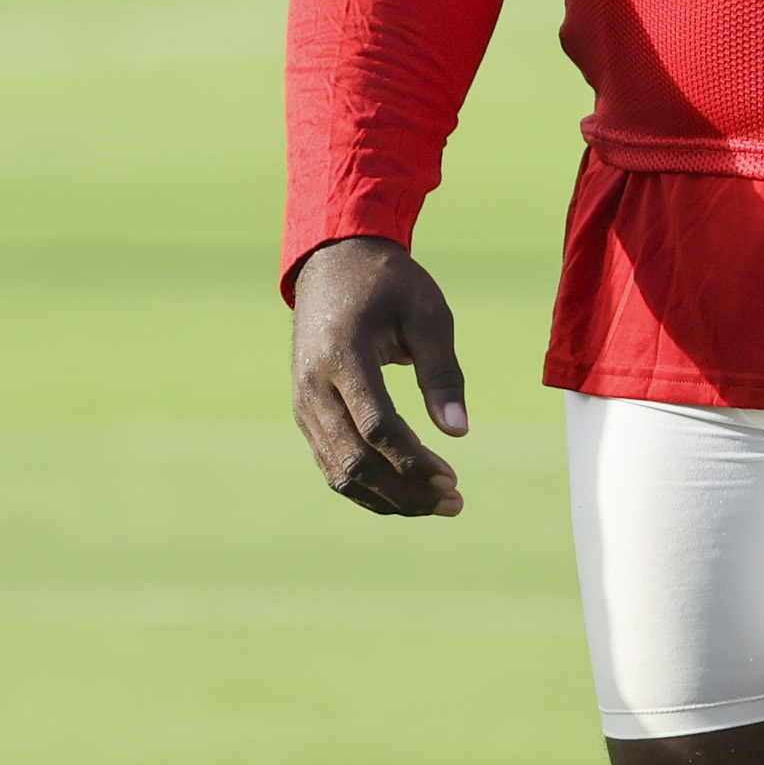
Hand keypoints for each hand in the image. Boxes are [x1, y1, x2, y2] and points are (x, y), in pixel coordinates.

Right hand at [288, 235, 469, 516]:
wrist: (332, 262)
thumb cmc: (388, 283)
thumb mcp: (427, 313)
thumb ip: (442, 372)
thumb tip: (459, 431)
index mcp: (343, 355)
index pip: (377, 427)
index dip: (414, 462)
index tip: (453, 478)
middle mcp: (314, 386)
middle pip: (355, 461)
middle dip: (405, 491)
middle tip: (454, 501)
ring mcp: (304, 403)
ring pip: (340, 472)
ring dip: (388, 498)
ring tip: (436, 503)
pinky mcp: (306, 413)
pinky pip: (332, 463)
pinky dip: (367, 487)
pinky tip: (406, 491)